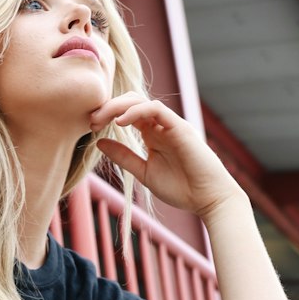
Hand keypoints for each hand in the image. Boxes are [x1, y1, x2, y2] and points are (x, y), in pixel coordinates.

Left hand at [90, 91, 243, 219]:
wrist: (208, 198)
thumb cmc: (181, 188)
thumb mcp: (144, 172)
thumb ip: (124, 157)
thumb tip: (99, 144)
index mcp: (152, 134)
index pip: (126, 113)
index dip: (107, 115)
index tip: (91, 126)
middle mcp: (161, 125)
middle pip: (131, 101)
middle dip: (108, 107)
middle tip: (91, 121)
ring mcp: (170, 124)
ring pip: (141, 100)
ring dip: (117, 107)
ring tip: (100, 120)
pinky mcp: (179, 127)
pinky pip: (155, 109)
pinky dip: (136, 112)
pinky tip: (120, 123)